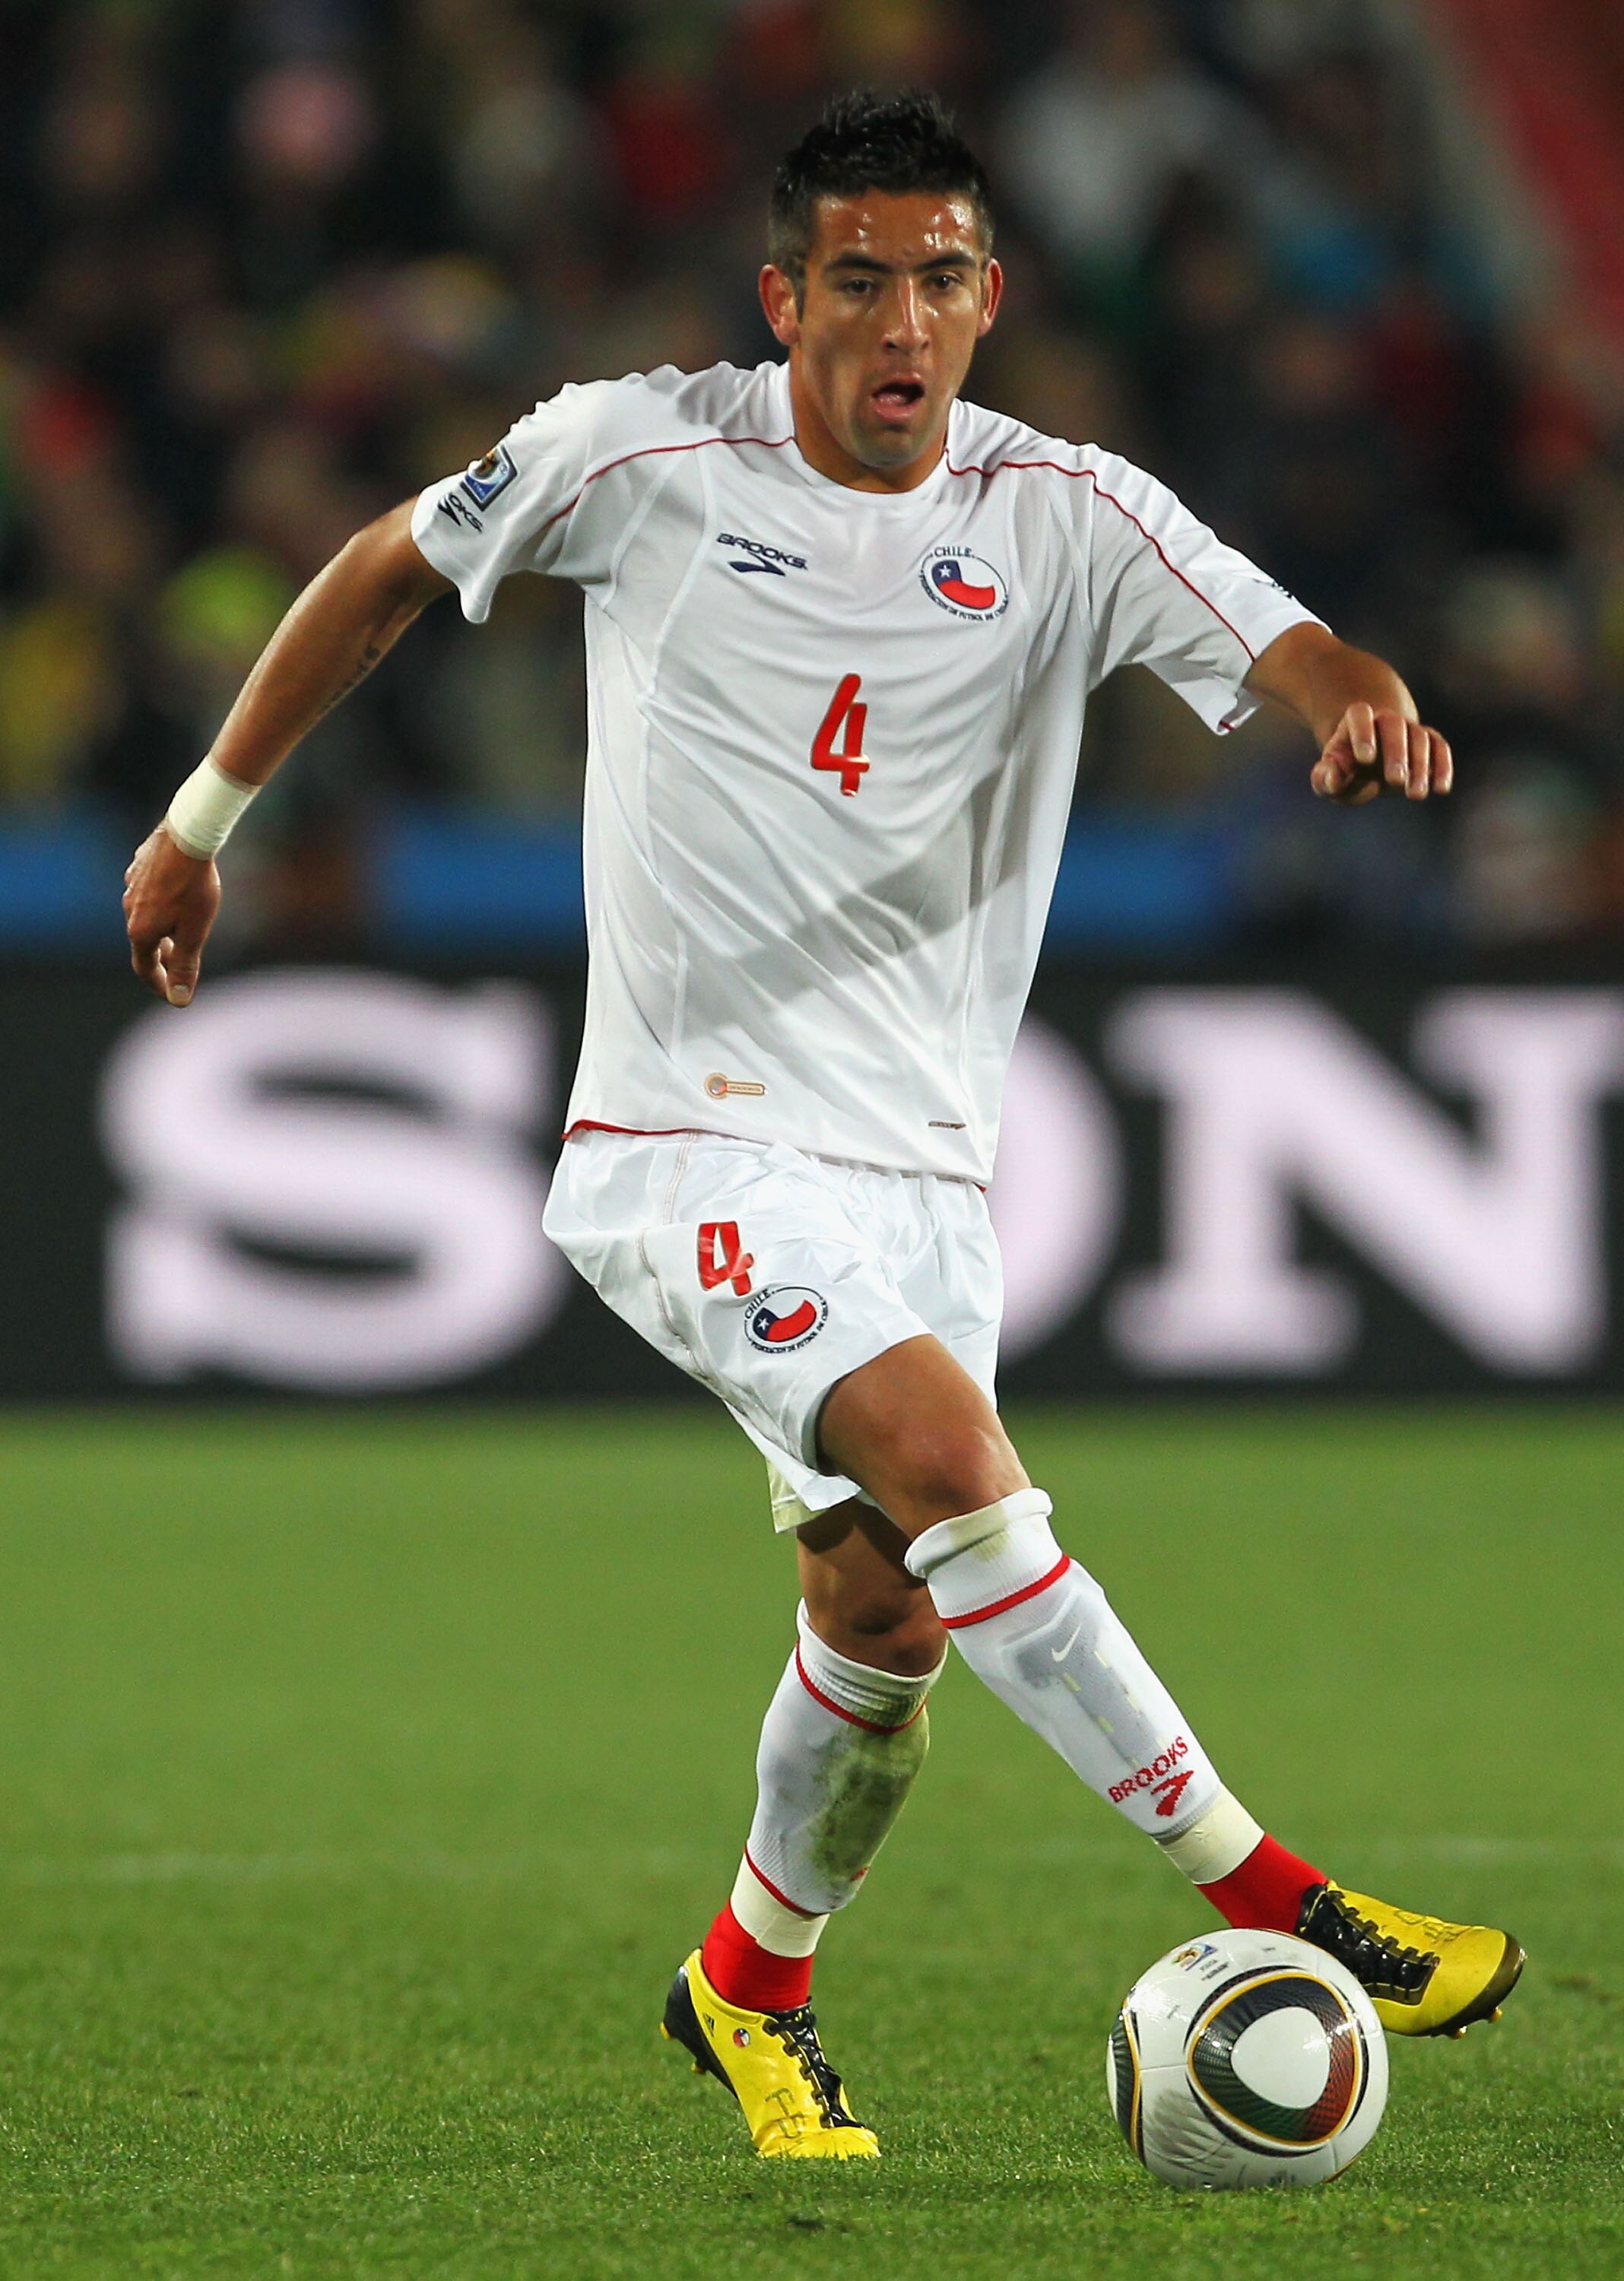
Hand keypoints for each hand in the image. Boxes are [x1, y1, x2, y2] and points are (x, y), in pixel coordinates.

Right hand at [123, 826, 221, 1005]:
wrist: (187, 837)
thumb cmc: (194, 887)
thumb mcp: (194, 932)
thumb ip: (186, 966)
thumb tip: (179, 1000)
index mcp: (140, 931)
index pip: (144, 968)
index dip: (159, 984)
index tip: (173, 993)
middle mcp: (129, 910)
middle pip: (144, 943)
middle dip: (163, 958)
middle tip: (183, 964)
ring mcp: (131, 887)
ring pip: (145, 918)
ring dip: (161, 931)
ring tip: (182, 931)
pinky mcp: (137, 869)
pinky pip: (147, 896)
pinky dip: (160, 907)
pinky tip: (176, 898)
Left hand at [1311, 702, 1453, 805]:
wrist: (1368, 767)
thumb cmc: (1345, 774)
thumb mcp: (1328, 780)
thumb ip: (1325, 778)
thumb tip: (1334, 776)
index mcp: (1355, 722)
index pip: (1359, 715)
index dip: (1363, 733)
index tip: (1364, 759)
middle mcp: (1384, 720)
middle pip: (1394, 725)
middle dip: (1396, 752)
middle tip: (1395, 781)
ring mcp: (1409, 730)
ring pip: (1419, 737)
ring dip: (1419, 766)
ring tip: (1414, 795)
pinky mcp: (1429, 743)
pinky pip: (1439, 747)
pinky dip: (1442, 767)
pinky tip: (1441, 789)